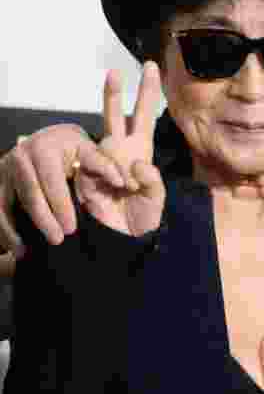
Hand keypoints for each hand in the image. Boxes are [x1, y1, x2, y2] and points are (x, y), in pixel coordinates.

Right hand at [0, 124, 123, 253]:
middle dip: (43, 221)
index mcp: (45, 147)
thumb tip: (122, 183)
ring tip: (27, 252)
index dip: (61, 207)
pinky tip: (14, 247)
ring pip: (7, 203)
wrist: (48, 141)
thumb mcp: (91, 151)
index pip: (53, 182)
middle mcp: (21, 155)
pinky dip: (4, 228)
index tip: (72, 228)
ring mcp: (4, 168)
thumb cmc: (75, 149)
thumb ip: (107, 166)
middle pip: (30, 195)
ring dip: (16, 230)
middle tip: (57, 241)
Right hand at [73, 62, 165, 236]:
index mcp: (141, 149)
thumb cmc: (143, 217)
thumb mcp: (156, 199)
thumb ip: (152, 182)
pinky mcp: (85, 177)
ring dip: (115, 163)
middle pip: (114, 116)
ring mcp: (100, 162)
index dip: (148, 91)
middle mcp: (119, 150)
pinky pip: (93, 167)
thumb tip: (137, 166)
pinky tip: (117, 188)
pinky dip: (106, 176)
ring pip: (101, 143)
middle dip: (114, 94)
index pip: (144, 114)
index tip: (150, 65)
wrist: (121, 240)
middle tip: (115, 72)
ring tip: (127, 186)